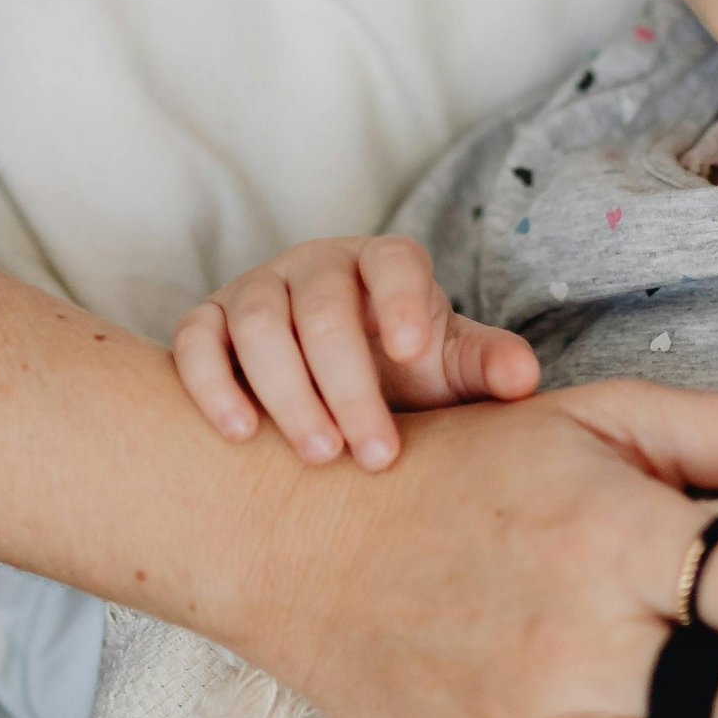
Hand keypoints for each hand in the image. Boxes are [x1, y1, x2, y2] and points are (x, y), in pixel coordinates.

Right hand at [174, 234, 539, 468]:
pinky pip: (195, 341)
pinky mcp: (209, 322)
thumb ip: (485, 366)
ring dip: (286, 391)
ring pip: (258, 324)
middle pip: (323, 310)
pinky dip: (210, 384)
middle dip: (348, 384)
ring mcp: (256, 289)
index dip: (403, 299)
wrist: (331, 384)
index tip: (413, 352)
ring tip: (320, 455)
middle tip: (375, 454)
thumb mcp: (449, 367)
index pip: (393, 262)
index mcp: (383, 264)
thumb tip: (522, 379)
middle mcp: (315, 266)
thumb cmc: (402, 371)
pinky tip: (241, 436)